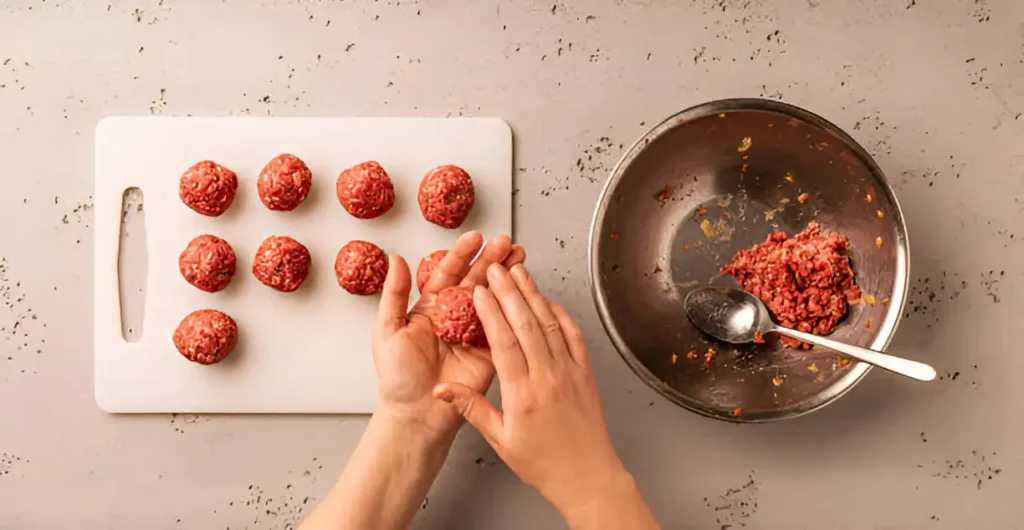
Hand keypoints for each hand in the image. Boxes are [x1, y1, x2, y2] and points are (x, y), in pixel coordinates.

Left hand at [372, 232, 524, 442]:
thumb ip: (394, 294)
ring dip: (507, 278)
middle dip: (492, 260)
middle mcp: (455, 317)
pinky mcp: (490, 351)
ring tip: (519, 257)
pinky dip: (513, 308)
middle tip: (505, 242)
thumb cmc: (398, 377)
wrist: (416, 414)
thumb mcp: (388, 330)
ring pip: (493, 298)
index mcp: (431, 308)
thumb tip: (395, 259)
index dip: (462, 254)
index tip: (475, 238)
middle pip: (476, 280)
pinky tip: (523, 290)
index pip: (449, 273)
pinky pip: (503, 326)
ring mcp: (474, 333)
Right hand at [432, 264, 652, 524]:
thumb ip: (471, 409)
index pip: (503, 342)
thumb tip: (442, 390)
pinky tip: (548, 301)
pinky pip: (573, 335)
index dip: (491, 312)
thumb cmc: (544, 462)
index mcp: (523, 394)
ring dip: (533, 295)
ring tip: (519, 273)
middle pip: (526, 324)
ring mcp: (570, 371)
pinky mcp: (586, 372)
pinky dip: (559, 314)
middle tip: (496, 268)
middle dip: (509, 291)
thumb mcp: (500, 439)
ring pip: (549, 324)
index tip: (480, 291)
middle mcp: (548, 377)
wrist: (587, 476)